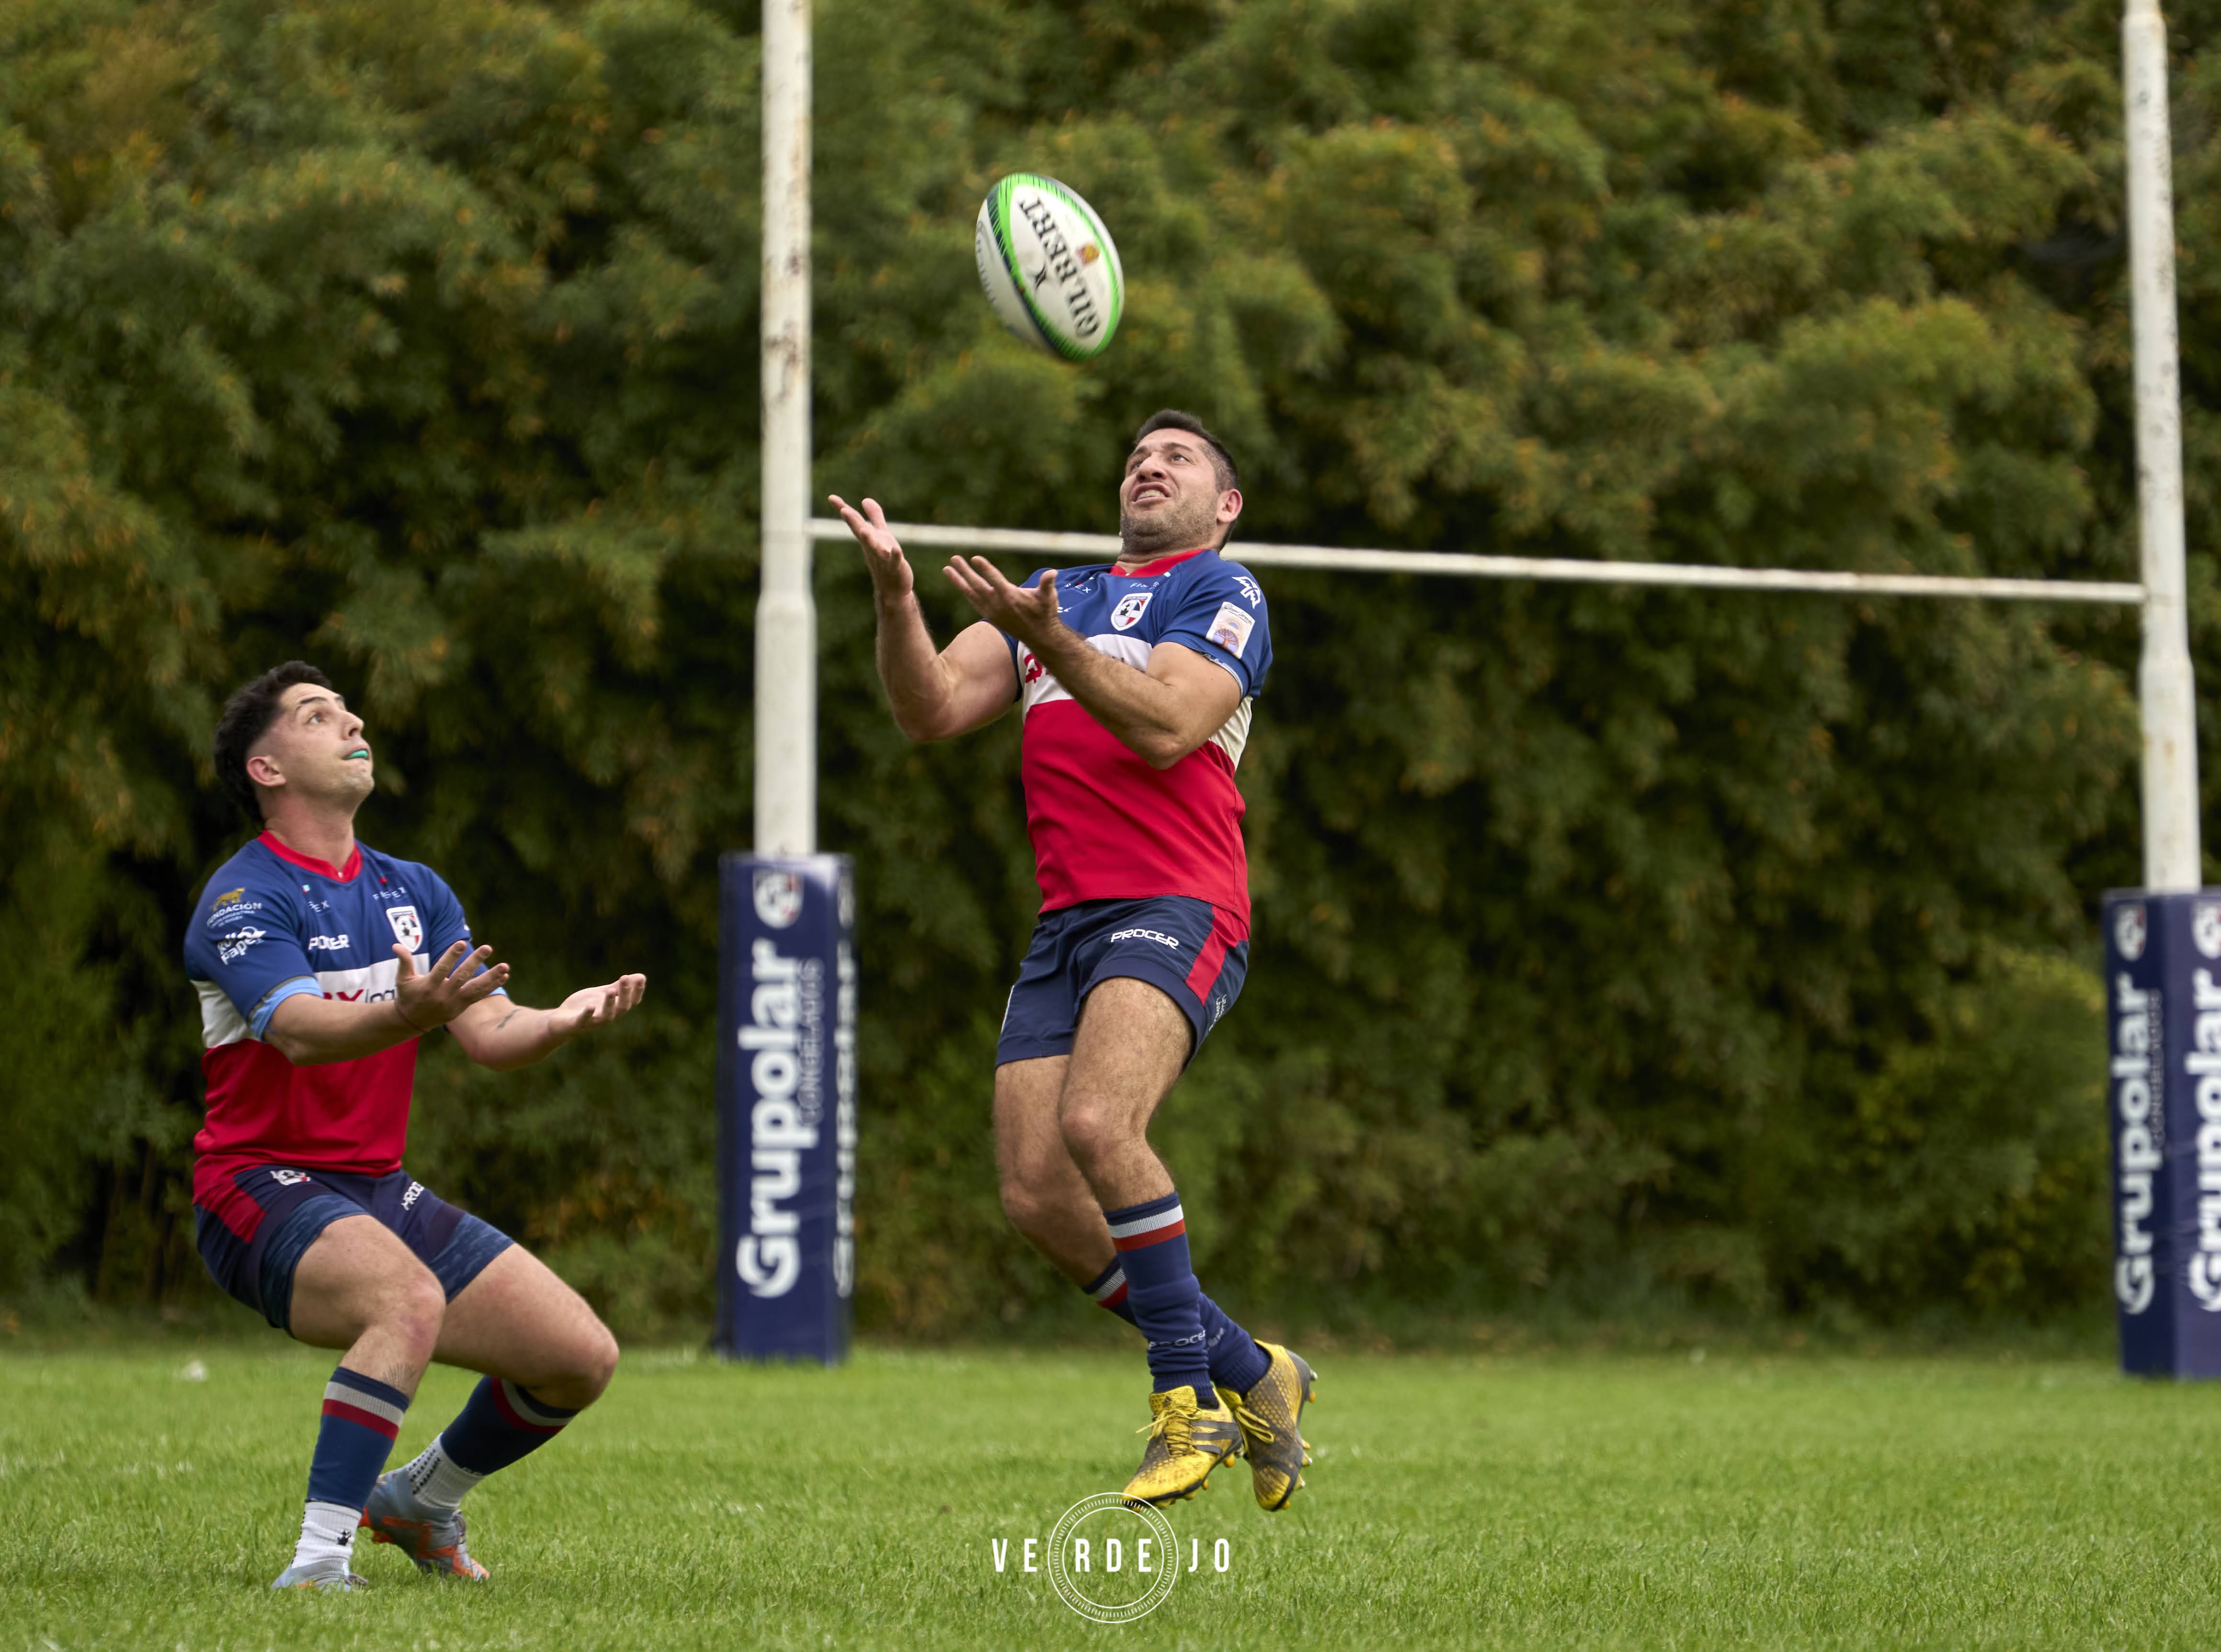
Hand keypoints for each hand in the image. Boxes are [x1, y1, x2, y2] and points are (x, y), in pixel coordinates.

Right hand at [394, 939, 509, 1032]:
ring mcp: (454, 1003)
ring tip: (506, 966)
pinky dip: (492, 986)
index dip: (451, 955)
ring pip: (475, 989)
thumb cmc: (408, 995)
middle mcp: (443, 995)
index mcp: (428, 986)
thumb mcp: (402, 979)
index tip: (462, 942)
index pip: (442, 968)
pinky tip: (505, 976)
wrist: (412, 1021)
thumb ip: (403, 962)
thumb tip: (396, 945)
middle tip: (488, 947)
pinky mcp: (462, 1007)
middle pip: (462, 977)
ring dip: (491, 977)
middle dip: (475, 962)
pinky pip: (479, 996)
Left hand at [550, 973, 647, 1039]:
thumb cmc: (584, 1007)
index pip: (632, 1001)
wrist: (561, 1021)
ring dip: (610, 1004)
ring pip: (607, 1016)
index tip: (641, 978)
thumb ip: (619, 987)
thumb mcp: (603, 994)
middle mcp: (608, 1016)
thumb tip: (641, 976)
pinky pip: (584, 1021)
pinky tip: (591, 1006)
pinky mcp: (578, 1024)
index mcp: (614, 1008)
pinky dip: (588, 1014)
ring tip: (611, 990)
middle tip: (624, 977)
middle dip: (625, 993)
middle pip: (622, 1007)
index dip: (637, 991)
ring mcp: (593, 1022)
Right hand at [829, 494, 912, 602]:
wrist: (892, 588)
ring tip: (863, 530)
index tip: (831, 497)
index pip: (855, 521)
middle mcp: (872, 547)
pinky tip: (896, 549)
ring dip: (869, 539)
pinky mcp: (895, 567)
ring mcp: (882, 557)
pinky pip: (894, 560)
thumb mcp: (881, 534)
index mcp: (868, 537)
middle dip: (853, 522)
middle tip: (844, 510)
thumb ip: (874, 517)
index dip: (843, 508)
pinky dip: (894, 555)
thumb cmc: (885, 559)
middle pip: (861, 532)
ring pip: (874, 547)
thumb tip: (865, 499)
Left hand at [944, 557, 1062, 649]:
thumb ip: (1047, 584)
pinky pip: (974, 601)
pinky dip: (965, 592)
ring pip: (971, 593)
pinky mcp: (990, 616)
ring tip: (947, 569)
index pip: (995, 580)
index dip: (985, 569)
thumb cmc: (1045, 612)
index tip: (974, 559)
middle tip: (953, 558)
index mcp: (1011, 597)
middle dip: (965, 571)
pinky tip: (958, 583)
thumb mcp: (1049, 597)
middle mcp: (998, 604)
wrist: (1040, 636)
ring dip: (958, 581)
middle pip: (977, 585)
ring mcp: (992, 611)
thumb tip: (1052, 572)